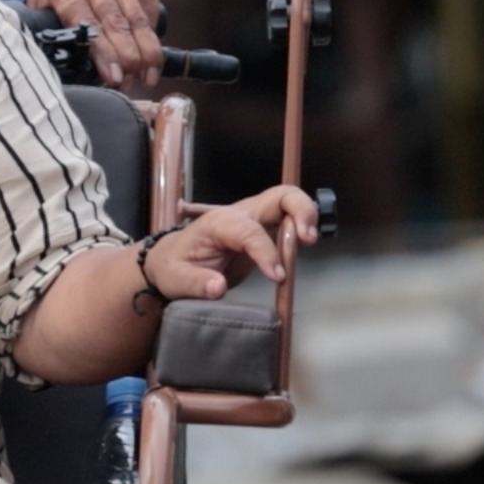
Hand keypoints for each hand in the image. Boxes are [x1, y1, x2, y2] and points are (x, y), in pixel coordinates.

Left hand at [29, 0, 162, 90]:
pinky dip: (151, 34)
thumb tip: (65, 73)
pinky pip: (149, 10)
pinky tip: (149, 54)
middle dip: (130, 58)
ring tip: (148, 76)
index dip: (104, 53)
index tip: (115, 77)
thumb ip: (52, 35)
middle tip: (134, 83)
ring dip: (147, 52)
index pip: (87, 24)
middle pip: (117, 23)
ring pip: (138, 19)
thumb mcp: (40, 10)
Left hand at [145, 185, 320, 300]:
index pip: (248, 230)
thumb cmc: (174, 267)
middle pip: (278, 196)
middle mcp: (240, 214)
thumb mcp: (176, 280)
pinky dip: (303, 227)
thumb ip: (195, 283)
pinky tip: (306, 244)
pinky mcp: (265, 231)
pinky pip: (290, 221)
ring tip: (310, 240)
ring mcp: (255, 219)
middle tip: (308, 238)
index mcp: (218, 222)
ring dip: (306, 216)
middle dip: (300, 209)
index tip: (277, 276)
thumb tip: (218, 287)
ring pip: (288, 202)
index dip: (266, 251)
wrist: (173, 261)